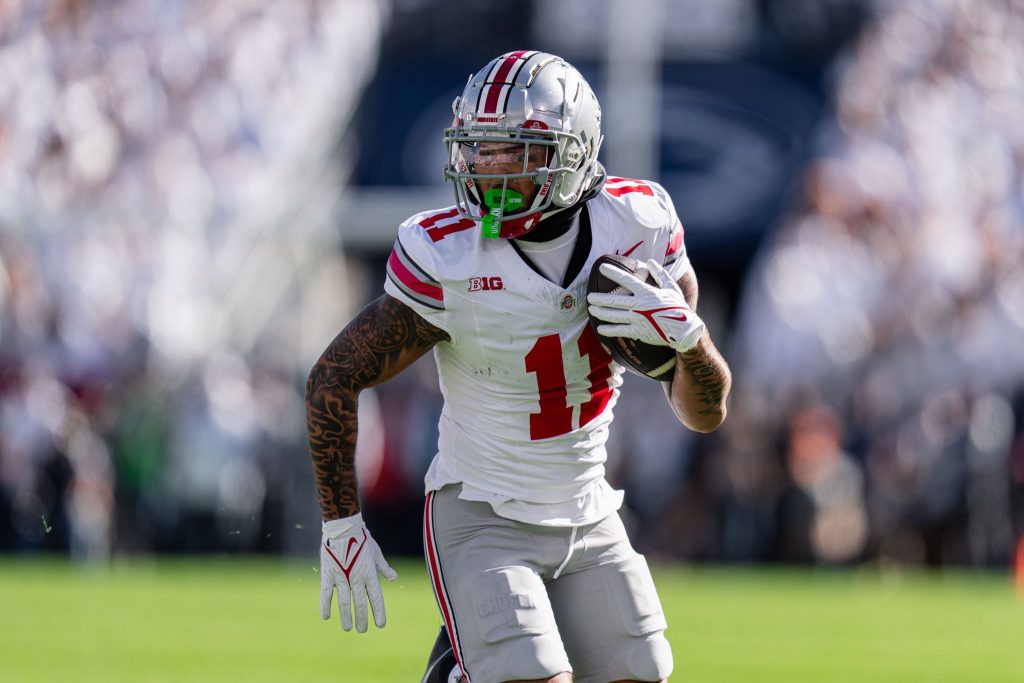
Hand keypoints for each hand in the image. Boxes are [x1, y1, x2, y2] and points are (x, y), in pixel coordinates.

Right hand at [320, 513, 397, 631]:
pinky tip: (326, 617)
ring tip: (348, 628)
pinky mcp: (329, 574)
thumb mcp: (376, 553)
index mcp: (370, 574)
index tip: (380, 625)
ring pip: (345, 603)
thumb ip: (384, 568)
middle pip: (360, 604)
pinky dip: (325, 606)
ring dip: (346, 617)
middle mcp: (357, 578)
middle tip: (363, 630)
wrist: (343, 527)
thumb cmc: (362, 539)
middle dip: (362, 619)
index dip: (378, 612)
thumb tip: (394, 578)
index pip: (376, 598)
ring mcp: (342, 578)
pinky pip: (326, 593)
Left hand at [587, 258, 704, 352]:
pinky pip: (620, 330)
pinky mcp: (638, 332)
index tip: (602, 268)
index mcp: (647, 293)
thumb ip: (660, 274)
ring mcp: (638, 320)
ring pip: (614, 315)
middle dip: (600, 298)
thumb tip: (650, 262)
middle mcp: (640, 305)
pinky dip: (609, 330)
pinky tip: (600, 328)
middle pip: (614, 301)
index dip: (613, 273)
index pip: (626, 280)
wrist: (684, 330)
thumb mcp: (671, 288)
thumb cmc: (678, 307)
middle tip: (589, 296)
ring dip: (601, 312)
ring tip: (591, 309)